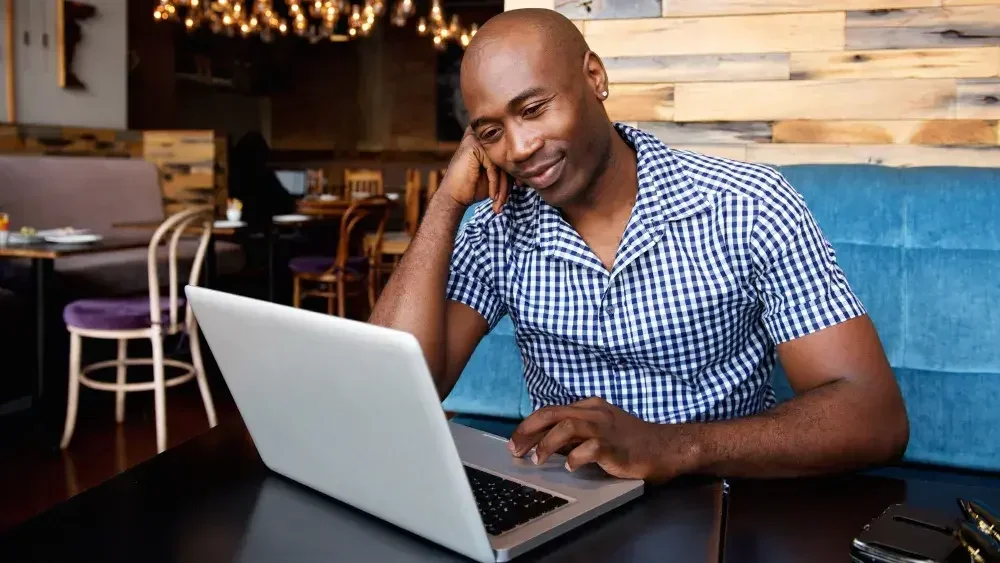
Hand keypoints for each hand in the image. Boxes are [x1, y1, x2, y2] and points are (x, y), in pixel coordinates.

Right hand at [442, 128, 510, 213]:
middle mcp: (484, 137)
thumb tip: (529, 168)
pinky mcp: (474, 147)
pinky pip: (493, 167)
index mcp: (490, 142)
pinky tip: (492, 197)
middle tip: (503, 202)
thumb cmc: (474, 188)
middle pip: (506, 160)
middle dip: (507, 185)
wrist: (454, 197)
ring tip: (499, 203)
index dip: (514, 178)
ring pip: (501, 164)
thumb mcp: (497, 177)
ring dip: (502, 188)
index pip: (510, 158)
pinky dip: (494, 184)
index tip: (513, 194)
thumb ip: (509, 169)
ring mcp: (478, 140)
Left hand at [507, 397, 696, 481]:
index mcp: (589, 407)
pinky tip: (570, 467)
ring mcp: (605, 428)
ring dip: (546, 445)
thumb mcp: (598, 432)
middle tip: (515, 449)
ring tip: (537, 461)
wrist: (665, 448)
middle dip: (528, 431)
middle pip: (551, 414)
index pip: (550, 411)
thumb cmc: (631, 443)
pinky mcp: (614, 446)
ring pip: (565, 427)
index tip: (516, 441)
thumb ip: (574, 435)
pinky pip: (588, 449)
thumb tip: (542, 445)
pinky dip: (574, 458)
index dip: (528, 426)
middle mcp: (594, 413)